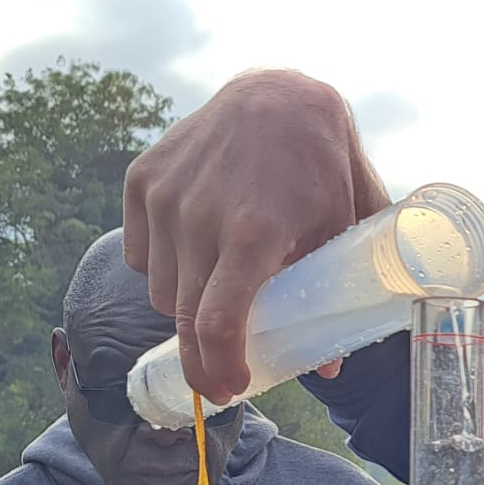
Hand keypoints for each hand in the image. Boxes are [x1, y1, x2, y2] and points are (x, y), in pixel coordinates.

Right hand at [122, 70, 390, 404]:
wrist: (278, 95)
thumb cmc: (321, 167)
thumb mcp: (342, 228)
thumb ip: (336, 294)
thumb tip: (330, 367)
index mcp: (254, 231)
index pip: (217, 322)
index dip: (218, 368)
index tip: (231, 389)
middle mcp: (199, 214)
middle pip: (182, 316)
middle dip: (201, 356)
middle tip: (223, 371)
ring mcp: (164, 196)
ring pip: (160, 289)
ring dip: (186, 304)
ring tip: (221, 287)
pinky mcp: (141, 180)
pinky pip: (142, 253)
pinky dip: (165, 265)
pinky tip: (197, 248)